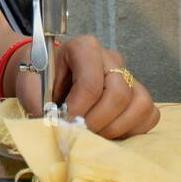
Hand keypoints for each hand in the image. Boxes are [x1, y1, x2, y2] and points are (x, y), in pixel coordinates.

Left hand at [14, 34, 160, 138]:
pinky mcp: (137, 93)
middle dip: (99, 121)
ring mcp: (127, 74)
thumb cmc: (39, 79)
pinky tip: (111, 132)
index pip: (91, 82)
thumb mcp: (31, 87)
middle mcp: (110, 57)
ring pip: (140, 103)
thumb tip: (57, 129)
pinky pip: (149, 113)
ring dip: (117, 127)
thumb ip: (40, 105)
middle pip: (119, 93)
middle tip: (82, 132)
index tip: (66, 123)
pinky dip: (133, 129)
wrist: (45, 78)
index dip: (79, 109)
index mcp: (83, 47)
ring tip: (95, 134)